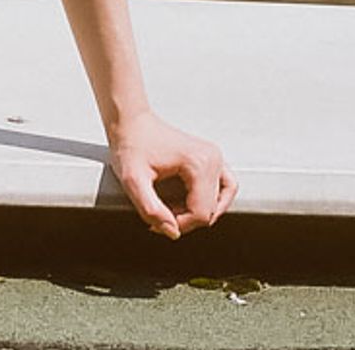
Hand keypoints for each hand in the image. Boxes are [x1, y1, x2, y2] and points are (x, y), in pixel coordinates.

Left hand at [108, 110, 235, 238]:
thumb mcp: (133, 181)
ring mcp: (215, 157)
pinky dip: (210, 201)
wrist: (130, 123)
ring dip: (200, 211)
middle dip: (186, 218)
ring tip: (176, 209)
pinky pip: (224, 188)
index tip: (157, 222)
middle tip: (162, 213)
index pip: (202, 213)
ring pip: (221, 201)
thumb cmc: (131, 145)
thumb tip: (172, 231)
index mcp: (198, 163)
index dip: (179, 225)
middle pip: (211, 210)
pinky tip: (188, 202)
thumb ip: (150, 209)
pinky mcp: (211, 158)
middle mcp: (212, 158)